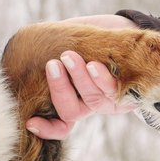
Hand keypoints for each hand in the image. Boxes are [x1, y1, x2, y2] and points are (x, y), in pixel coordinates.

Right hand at [26, 15, 139, 139]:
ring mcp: (109, 101)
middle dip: (59, 89)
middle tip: (52, 64)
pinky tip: (93, 65)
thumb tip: (30, 46)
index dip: (46, 129)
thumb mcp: (68, 42)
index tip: (31, 122)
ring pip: (91, 99)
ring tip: (69, 56)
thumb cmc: (91, 39)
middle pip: (70, 112)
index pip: (60, 124)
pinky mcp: (129, 93)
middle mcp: (89, 105)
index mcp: (73, 99)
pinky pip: (114, 92)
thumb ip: (52, 48)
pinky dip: (101, 79)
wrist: (126, 31)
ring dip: (79, 79)